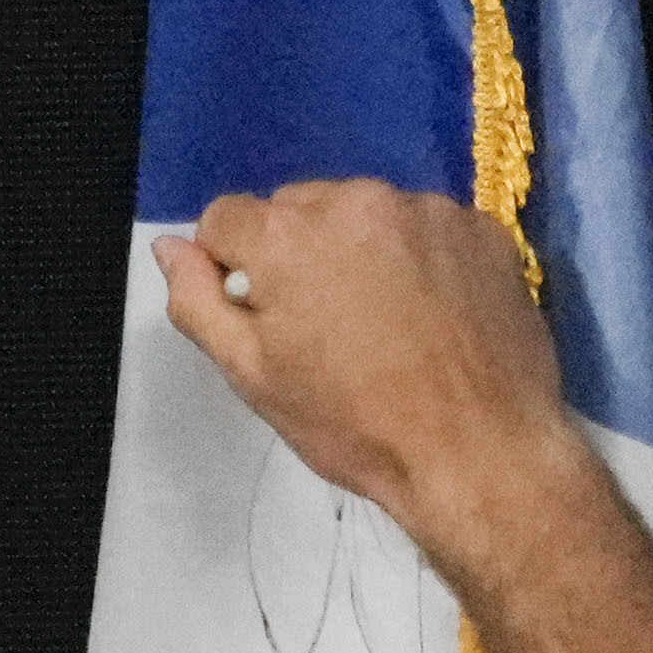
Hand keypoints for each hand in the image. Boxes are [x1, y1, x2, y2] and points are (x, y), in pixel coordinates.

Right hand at [153, 176, 588, 559]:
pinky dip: (422, 258)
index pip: (225, 218)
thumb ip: (199, 302)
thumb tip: (171, 247)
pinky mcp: (481, 228)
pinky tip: (436, 315)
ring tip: (387, 325)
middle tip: (327, 328)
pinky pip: (428, 227)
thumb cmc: (357, 425)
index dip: (232, 267)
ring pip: (366, 214)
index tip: (265, 317)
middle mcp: (355, 200)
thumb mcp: (254, 378)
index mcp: (287, 234)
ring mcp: (426, 209)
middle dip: (299, 253)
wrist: (481, 453)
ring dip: (362, 251)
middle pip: (298, 208)